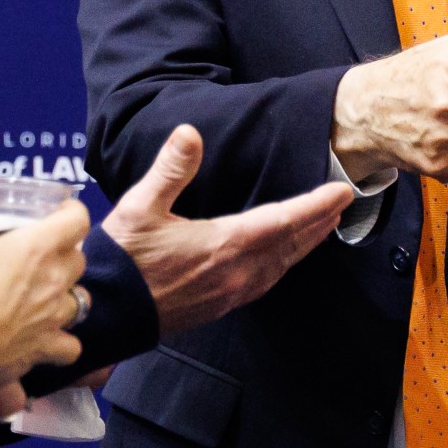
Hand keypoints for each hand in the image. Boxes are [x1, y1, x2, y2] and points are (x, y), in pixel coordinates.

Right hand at [0, 192, 87, 389]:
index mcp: (39, 247)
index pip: (78, 219)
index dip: (72, 212)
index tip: (59, 211)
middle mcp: (57, 278)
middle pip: (78, 258)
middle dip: (65, 253)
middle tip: (41, 254)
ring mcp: (56, 314)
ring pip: (79, 298)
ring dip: (65, 294)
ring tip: (44, 295)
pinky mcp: (49, 344)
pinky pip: (70, 345)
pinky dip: (63, 342)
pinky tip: (48, 336)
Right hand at [106, 125, 352, 337]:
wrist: (104, 313)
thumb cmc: (122, 261)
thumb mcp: (140, 206)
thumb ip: (171, 169)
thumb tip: (190, 133)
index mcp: (223, 246)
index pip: (284, 221)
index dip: (317, 205)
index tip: (342, 192)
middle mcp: (236, 274)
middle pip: (292, 245)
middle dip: (319, 223)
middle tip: (340, 205)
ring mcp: (230, 294)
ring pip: (281, 266)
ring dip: (304, 245)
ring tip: (321, 228)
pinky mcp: (220, 306)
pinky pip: (265, 282)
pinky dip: (283, 264)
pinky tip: (281, 259)